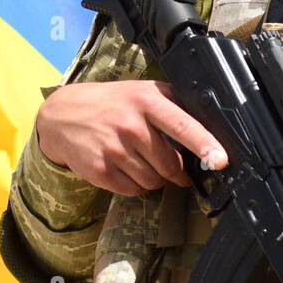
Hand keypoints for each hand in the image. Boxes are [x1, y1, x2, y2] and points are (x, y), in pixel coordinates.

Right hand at [36, 80, 228, 195]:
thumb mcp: (142, 91)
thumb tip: (210, 129)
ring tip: (139, 159)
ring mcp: (113, 149)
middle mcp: (130, 124)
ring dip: (153, 177)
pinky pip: (133, 190)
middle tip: (172, 166)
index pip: (183, 125)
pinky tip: (123, 166)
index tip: (221, 160)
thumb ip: (173, 105)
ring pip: (153, 181)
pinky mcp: (99, 170)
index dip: (205, 145)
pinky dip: (134, 184)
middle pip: (170, 164)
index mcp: (146, 100)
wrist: (61, 115)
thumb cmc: (111, 103)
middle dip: (176, 171)